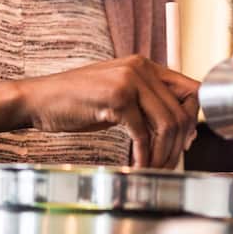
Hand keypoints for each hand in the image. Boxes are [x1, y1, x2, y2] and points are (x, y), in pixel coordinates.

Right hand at [19, 56, 199, 168]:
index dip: (193, 119)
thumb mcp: (117, 95)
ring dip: (164, 153)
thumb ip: (146, 104)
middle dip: (179, 144)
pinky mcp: (116, 98)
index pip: (191, 89)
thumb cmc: (76, 101)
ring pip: (167, 124)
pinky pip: (143, 134)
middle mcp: (141, 68)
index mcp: (144, 65)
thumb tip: (181, 130)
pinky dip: (144, 156)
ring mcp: (129, 80)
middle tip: (169, 163)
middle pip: (182, 111)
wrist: (39, 100)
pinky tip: (138, 165)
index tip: (186, 143)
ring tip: (153, 168)